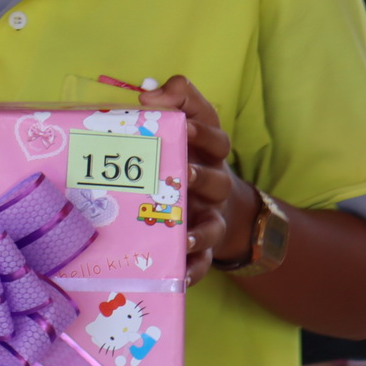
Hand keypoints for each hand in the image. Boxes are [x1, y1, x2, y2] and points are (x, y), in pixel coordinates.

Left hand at [139, 75, 250, 285]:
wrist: (210, 203)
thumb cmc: (186, 154)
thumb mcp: (187, 121)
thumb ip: (175, 98)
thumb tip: (148, 90)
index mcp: (208, 154)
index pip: (216, 139)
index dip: (202, 130)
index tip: (182, 124)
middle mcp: (213, 187)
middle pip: (217, 183)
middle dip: (201, 177)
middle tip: (183, 172)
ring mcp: (209, 219)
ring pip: (212, 227)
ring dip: (199, 231)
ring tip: (183, 236)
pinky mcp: (202, 249)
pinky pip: (203, 265)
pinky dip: (193, 271)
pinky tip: (179, 276)